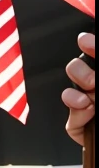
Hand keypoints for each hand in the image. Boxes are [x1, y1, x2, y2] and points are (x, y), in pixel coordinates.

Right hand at [62, 33, 94, 147]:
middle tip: (93, 81)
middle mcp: (97, 91)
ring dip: (76, 91)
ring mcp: (89, 108)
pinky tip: (88, 111)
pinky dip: (76, 112)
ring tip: (89, 98)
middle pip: (78, 69)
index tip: (85, 41)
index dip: (90, 46)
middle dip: (81, 70)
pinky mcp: (81, 127)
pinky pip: (71, 117)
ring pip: (71, 91)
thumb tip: (92, 65)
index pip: (94, 56)